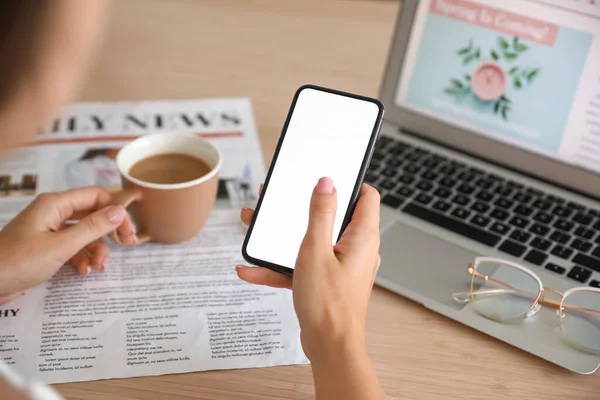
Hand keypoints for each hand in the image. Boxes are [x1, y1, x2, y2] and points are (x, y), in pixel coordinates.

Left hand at [0, 186, 136, 302]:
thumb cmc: (17, 262)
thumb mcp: (60, 246)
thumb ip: (92, 228)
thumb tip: (120, 210)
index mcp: (55, 204)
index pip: (96, 196)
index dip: (115, 211)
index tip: (128, 231)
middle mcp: (53, 212)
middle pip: (93, 214)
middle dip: (110, 231)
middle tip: (127, 245)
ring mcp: (49, 230)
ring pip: (85, 233)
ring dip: (96, 250)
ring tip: (99, 268)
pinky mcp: (46, 246)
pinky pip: (73, 247)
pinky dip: (82, 258)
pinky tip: (83, 271)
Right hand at [237, 178, 380, 359]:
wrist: (329, 348)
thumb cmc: (328, 305)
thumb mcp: (316, 250)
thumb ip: (321, 214)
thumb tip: (327, 183)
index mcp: (362, 237)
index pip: (366, 196)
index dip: (348, 181)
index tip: (325, 174)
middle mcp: (356, 248)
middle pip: (332, 216)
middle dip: (302, 208)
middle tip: (281, 198)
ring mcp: (342, 266)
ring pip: (313, 241)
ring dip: (284, 237)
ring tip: (255, 227)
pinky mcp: (328, 281)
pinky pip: (304, 265)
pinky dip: (282, 266)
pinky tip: (252, 270)